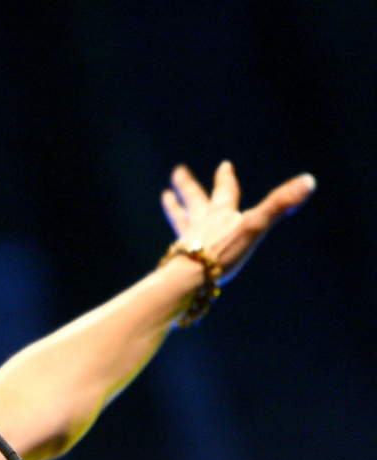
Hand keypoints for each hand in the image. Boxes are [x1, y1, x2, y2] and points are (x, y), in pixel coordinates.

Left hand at [160, 161, 315, 284]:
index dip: (226, 179)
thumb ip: (279, 204)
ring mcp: (187, 242)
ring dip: (174, 207)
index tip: (224, 165)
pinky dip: (175, 242)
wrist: (188, 279)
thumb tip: (308, 181)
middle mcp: (200, 225)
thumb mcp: (255, 226)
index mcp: (220, 214)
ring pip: (180, 219)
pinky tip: (172, 247)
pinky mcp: (179, 261)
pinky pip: (176, 247)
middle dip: (188, 185)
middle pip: (193, 200)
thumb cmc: (221, 252)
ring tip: (165, 197)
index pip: (225, 191)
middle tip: (177, 172)